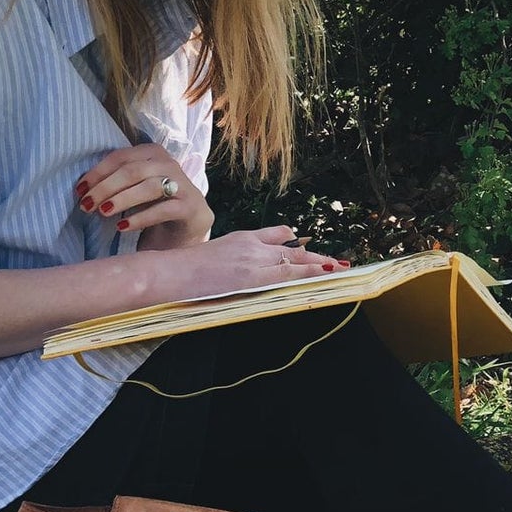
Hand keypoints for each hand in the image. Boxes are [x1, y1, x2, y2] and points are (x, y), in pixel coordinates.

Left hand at [77, 144, 212, 249]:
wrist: (187, 224)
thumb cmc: (153, 203)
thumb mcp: (133, 187)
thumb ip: (114, 182)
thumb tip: (82, 188)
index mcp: (152, 152)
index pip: (121, 157)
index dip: (98, 172)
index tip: (80, 189)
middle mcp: (169, 164)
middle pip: (132, 171)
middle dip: (106, 187)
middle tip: (87, 204)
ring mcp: (182, 185)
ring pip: (148, 187)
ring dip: (122, 200)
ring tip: (103, 212)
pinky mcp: (189, 207)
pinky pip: (163, 210)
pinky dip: (140, 218)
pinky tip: (122, 226)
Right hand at [162, 226, 347, 299]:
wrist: (169, 273)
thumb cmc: (183, 270)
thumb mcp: (212, 257)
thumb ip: (231, 260)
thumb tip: (236, 272)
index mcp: (242, 238)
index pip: (277, 235)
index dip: (296, 244)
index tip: (309, 248)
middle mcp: (252, 245)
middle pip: (292, 249)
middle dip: (316, 257)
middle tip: (337, 263)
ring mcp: (254, 260)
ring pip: (296, 260)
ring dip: (321, 265)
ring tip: (341, 269)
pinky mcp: (253, 276)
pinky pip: (289, 275)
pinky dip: (311, 274)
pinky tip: (327, 274)